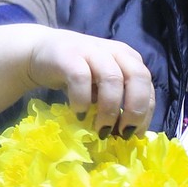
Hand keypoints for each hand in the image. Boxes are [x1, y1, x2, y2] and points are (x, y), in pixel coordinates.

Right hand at [24, 28, 154, 134]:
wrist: (40, 52)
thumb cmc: (75, 74)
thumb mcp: (101, 86)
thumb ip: (117, 100)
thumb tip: (129, 132)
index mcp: (128, 59)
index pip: (147, 86)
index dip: (145, 113)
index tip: (134, 134)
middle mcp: (115, 52)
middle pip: (138, 77)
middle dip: (135, 109)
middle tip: (123, 133)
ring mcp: (92, 51)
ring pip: (112, 78)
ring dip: (109, 110)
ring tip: (100, 129)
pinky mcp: (69, 56)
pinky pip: (81, 79)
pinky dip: (82, 100)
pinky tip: (79, 113)